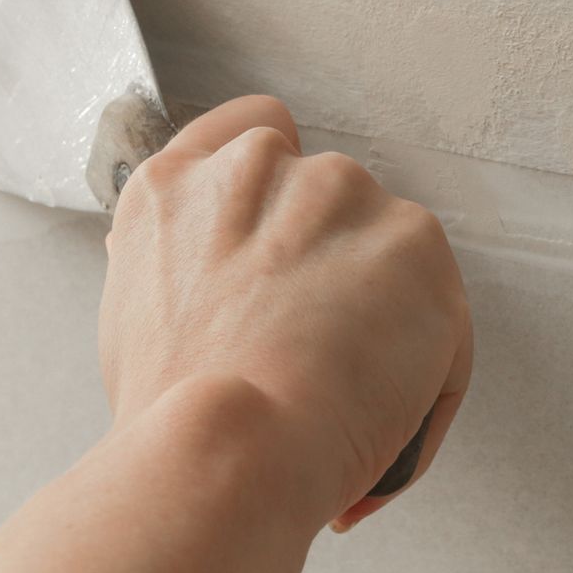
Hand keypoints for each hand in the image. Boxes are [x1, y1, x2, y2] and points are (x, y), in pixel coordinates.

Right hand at [98, 95, 472, 532]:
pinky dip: (430, 361)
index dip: (283, 183)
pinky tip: (388, 405)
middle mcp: (255, 165)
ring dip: (386, 307)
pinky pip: (440, 307)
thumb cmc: (169, 414)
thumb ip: (174, 270)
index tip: (292, 231)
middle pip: (328, 197)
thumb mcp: (131, 321)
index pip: (250, 128)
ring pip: (388, 248)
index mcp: (177, 184)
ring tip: (350, 390)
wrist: (224, 444)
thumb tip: (194, 274)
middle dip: (335, 265)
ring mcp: (336, 190)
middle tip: (319, 351)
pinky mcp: (411, 236)